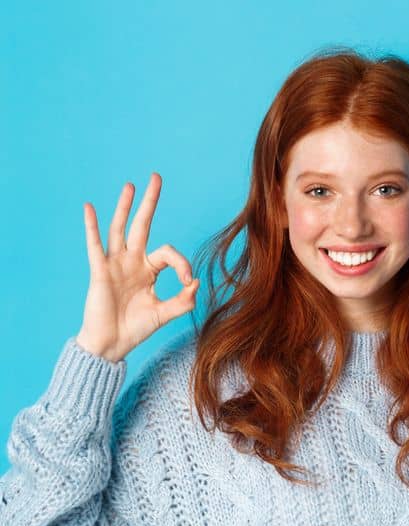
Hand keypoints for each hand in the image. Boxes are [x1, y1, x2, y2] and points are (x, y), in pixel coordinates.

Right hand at [76, 172, 199, 362]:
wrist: (112, 344)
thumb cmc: (136, 329)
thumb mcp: (165, 314)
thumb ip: (183, 301)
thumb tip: (196, 283)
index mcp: (149, 270)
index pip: (170, 254)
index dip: (183, 265)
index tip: (188, 283)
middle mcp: (132, 261)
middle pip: (142, 225)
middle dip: (150, 203)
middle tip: (156, 177)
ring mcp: (115, 264)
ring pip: (120, 229)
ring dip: (125, 207)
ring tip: (130, 185)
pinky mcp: (100, 271)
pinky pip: (95, 245)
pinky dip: (92, 226)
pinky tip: (89, 207)